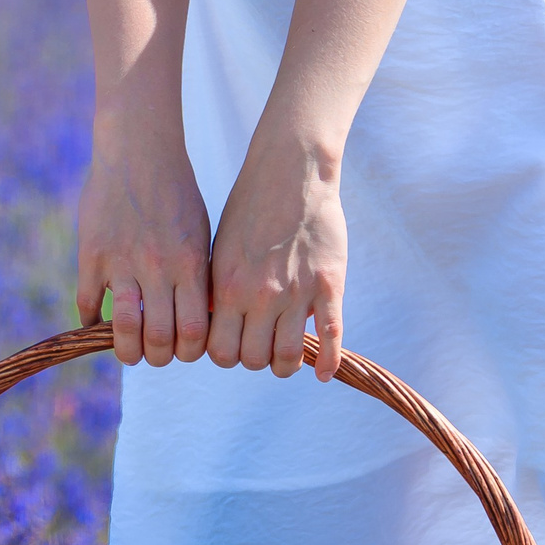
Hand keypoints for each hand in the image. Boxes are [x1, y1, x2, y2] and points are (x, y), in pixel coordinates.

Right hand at [77, 123, 211, 367]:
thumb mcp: (201, 235)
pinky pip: (87, 303)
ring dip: (126, 349)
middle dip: (157, 357)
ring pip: (122, 328)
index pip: (194, 332)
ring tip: (128, 348)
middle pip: (159, 339)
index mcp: (190, 263)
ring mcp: (121, 261)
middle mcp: (157, 266)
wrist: (139, 151)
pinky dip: (92, 322)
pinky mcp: (91, 254)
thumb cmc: (177, 194)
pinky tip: (98, 322)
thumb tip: (201, 324)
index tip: (183, 349)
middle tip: (154, 353)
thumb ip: (200, 279)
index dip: (189, 351)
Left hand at [206, 134, 346, 381]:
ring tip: (286, 356)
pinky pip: (330, 337)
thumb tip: (213, 326)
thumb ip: (219, 290)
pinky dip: (327, 362)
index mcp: (227, 287)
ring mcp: (297, 293)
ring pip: (287, 357)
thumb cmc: (250, 208)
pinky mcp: (329, 286)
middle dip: (255, 359)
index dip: (226, 354)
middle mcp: (260, 296)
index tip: (234, 344)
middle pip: (253, 360)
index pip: (220, 351)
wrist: (290, 173)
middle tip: (260, 346)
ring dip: (285, 364)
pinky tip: (323, 371)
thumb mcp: (221, 249)